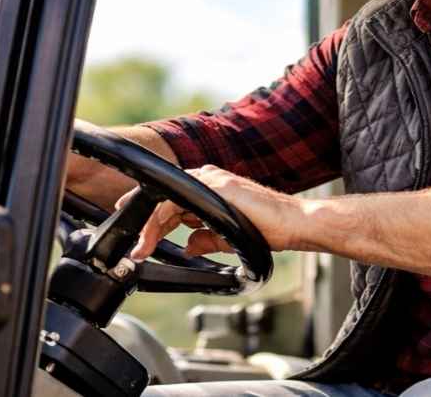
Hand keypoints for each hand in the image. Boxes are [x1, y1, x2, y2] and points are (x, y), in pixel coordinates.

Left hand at [119, 165, 304, 259]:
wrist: (292, 223)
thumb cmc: (268, 227)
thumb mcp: (228, 236)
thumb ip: (206, 238)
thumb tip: (189, 245)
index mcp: (212, 189)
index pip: (173, 201)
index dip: (154, 219)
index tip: (141, 237)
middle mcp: (209, 180)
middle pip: (165, 198)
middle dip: (148, 226)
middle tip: (138, 250)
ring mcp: (212, 180)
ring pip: (166, 198)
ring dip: (151, 225)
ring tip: (142, 248)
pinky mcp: (216, 187)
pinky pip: (176, 200)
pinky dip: (160, 218)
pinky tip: (153, 236)